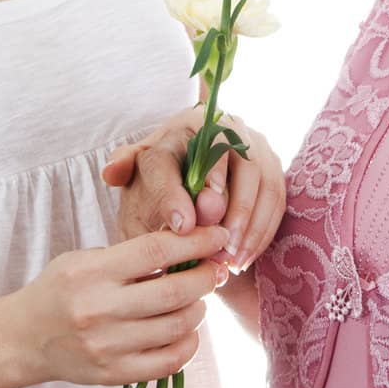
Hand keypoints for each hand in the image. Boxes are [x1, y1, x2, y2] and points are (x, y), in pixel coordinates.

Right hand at [3, 225, 229, 386]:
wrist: (24, 339)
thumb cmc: (60, 290)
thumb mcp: (86, 259)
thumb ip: (132, 253)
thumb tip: (190, 242)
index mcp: (91, 272)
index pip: (157, 251)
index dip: (197, 241)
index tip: (218, 237)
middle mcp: (99, 309)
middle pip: (175, 291)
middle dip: (205, 277)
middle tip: (214, 269)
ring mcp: (107, 346)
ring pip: (177, 326)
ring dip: (199, 309)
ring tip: (197, 299)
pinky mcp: (114, 374)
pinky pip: (170, 362)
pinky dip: (189, 344)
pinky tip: (186, 330)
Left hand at [102, 107, 284, 271]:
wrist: (189, 182)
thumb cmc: (160, 181)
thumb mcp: (137, 176)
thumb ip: (124, 171)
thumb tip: (112, 171)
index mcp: (183, 128)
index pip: (190, 151)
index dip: (183, 188)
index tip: (183, 225)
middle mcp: (224, 127)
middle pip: (237, 160)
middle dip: (231, 206)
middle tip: (219, 245)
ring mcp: (253, 143)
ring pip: (262, 179)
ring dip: (250, 224)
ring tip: (231, 260)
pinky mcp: (272, 165)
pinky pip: (276, 197)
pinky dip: (262, 230)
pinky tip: (243, 257)